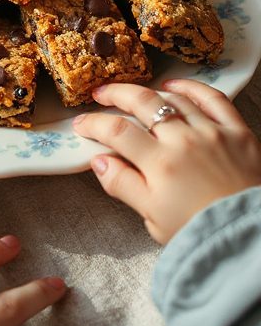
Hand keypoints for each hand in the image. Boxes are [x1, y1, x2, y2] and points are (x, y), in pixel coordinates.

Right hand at [73, 79, 260, 244]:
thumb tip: (98, 160)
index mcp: (159, 164)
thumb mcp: (153, 217)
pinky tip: (176, 87)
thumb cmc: (199, 232)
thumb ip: (123, 185)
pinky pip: (215, 99)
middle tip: (100, 93)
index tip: (81, 123)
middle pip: (142, 103)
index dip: (94, 124)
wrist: (248, 238)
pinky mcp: (237, 131)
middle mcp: (183, 140)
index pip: (116, 132)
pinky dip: (193, 88)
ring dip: (150, 91)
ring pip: (175, 99)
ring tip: (134, 91)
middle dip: (115, 94)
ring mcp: (212, 132)